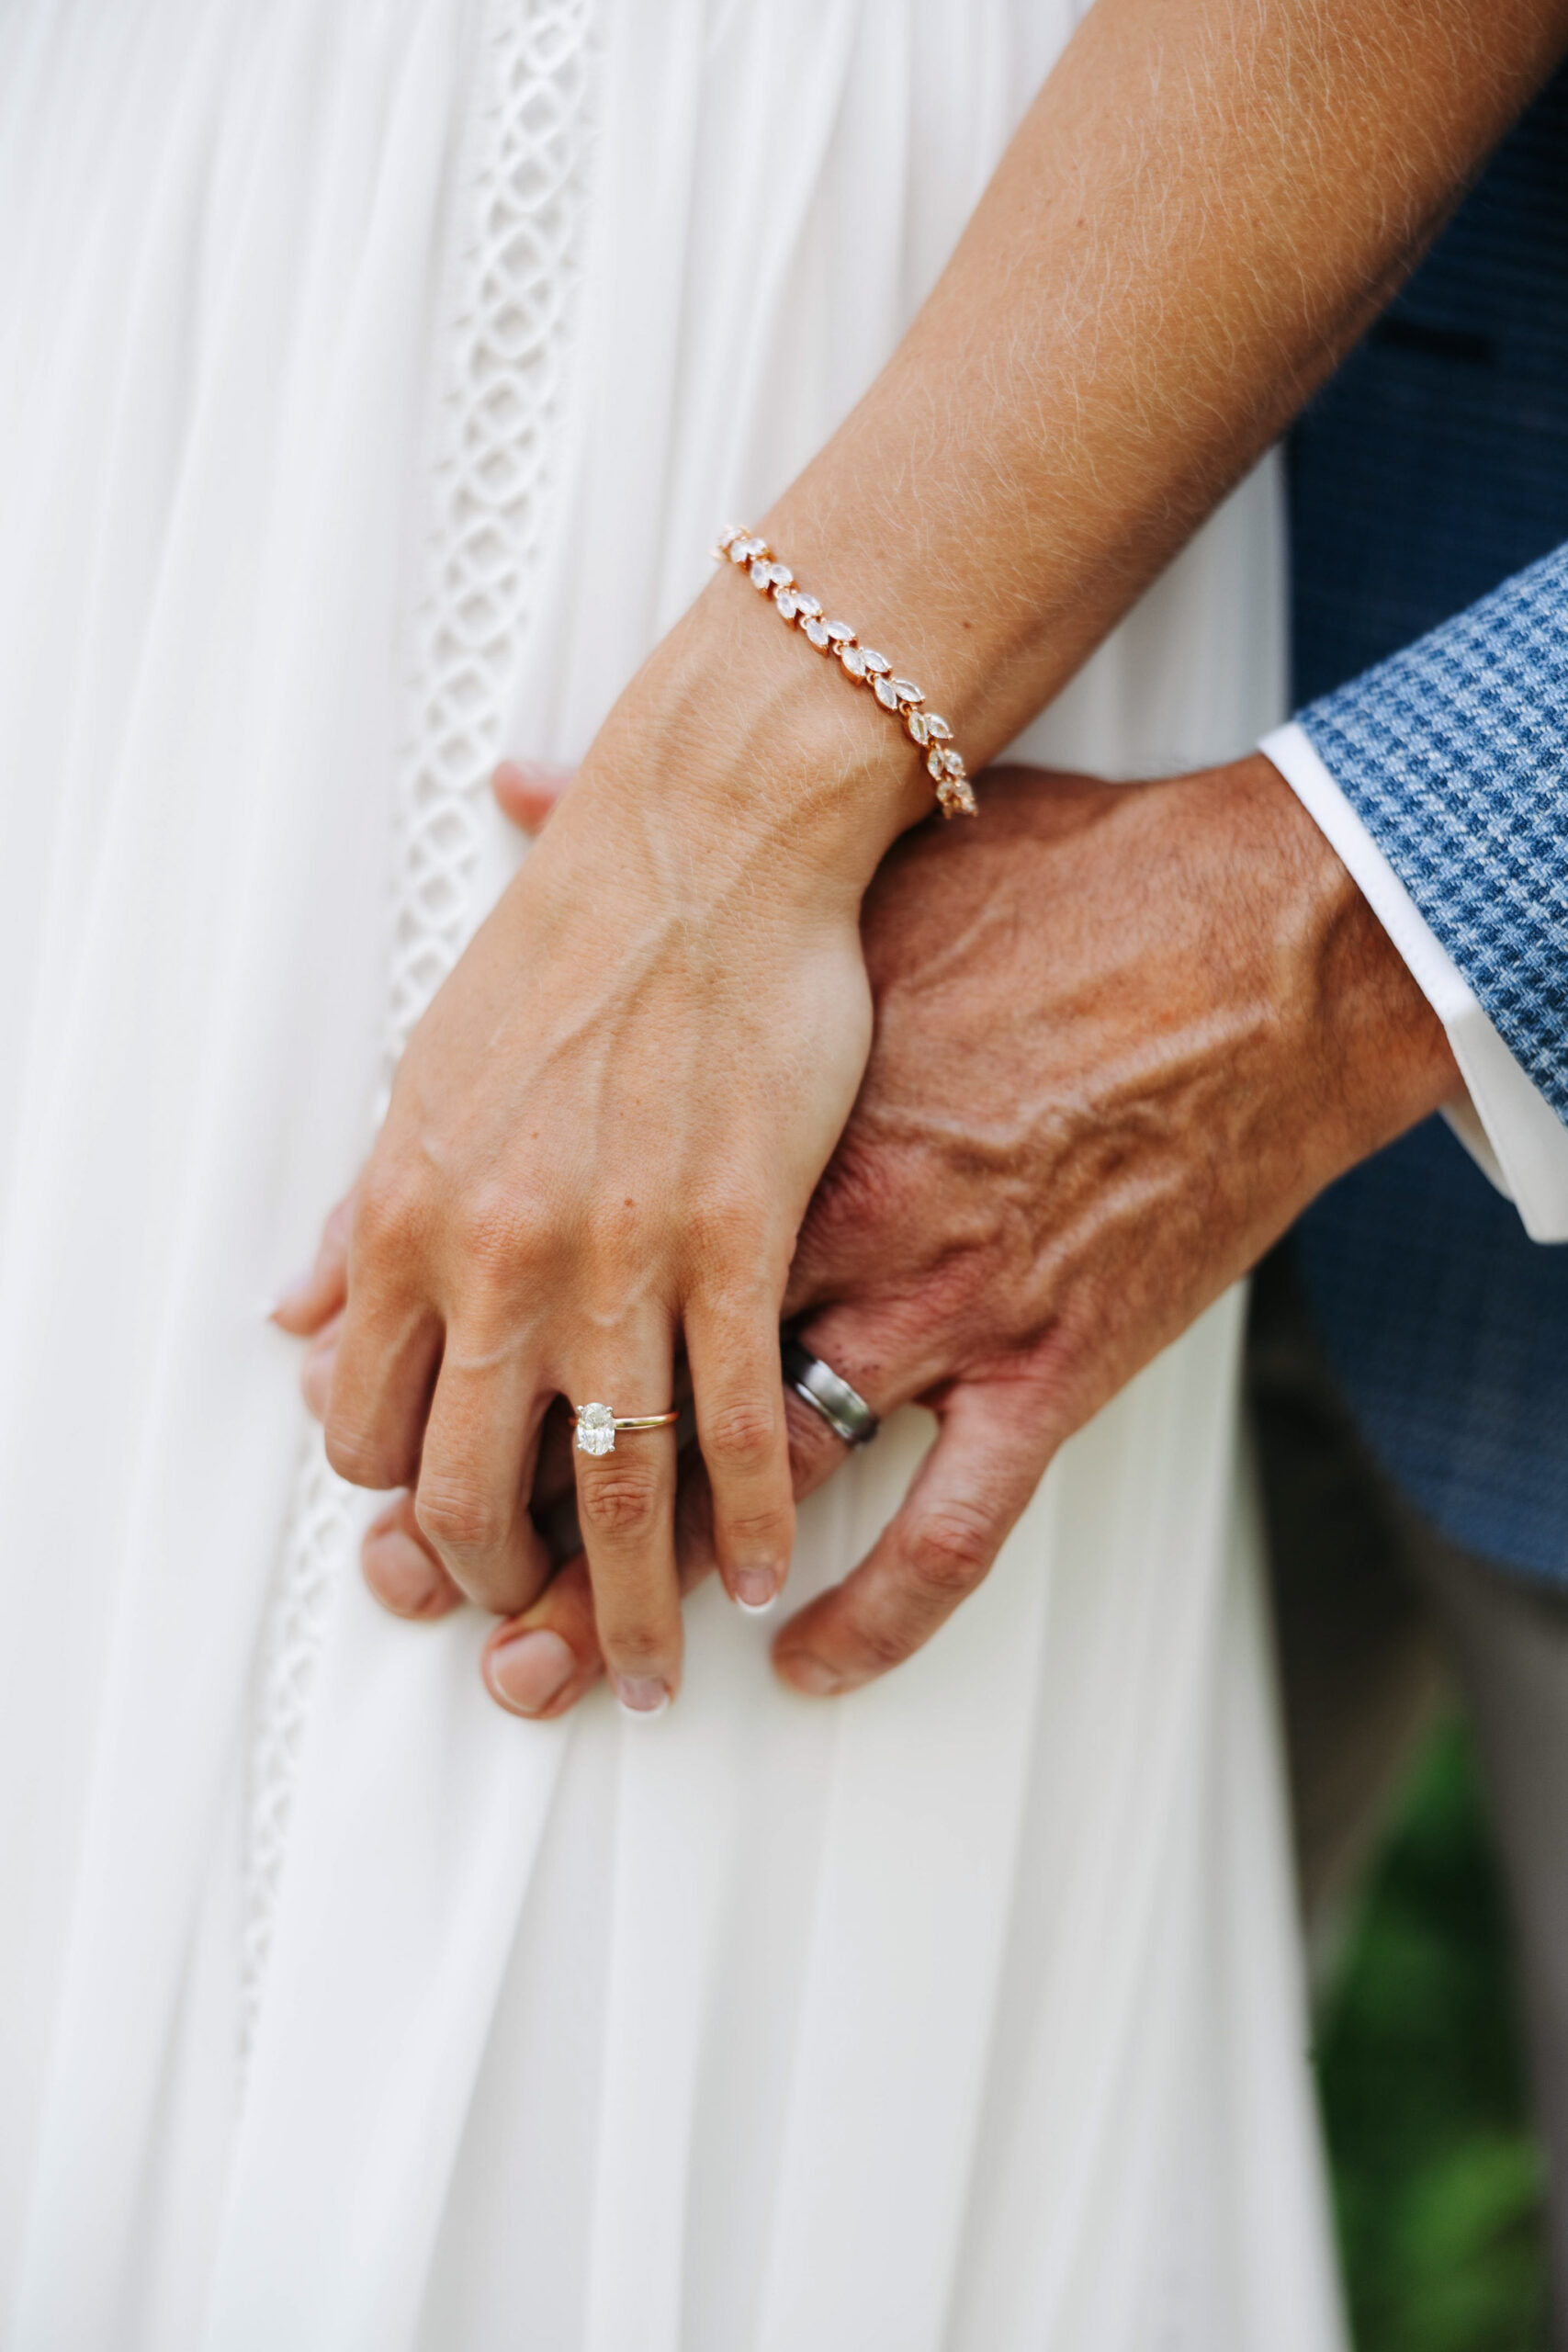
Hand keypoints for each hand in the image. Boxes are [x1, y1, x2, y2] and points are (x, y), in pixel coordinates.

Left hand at [284, 750, 1458, 1711]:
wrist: (1259, 935)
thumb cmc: (1061, 882)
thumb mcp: (841, 866)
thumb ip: (666, 867)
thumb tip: (522, 783)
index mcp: (746, 1119)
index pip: (565, 1269)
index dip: (471, 1364)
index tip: (408, 1424)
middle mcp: (819, 1224)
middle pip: (627, 1397)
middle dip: (523, 1516)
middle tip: (446, 1599)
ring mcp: (939, 1304)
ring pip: (757, 1482)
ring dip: (653, 1587)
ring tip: (577, 1665)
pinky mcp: (1053, 1363)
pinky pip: (951, 1528)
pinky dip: (876, 1613)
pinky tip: (807, 1668)